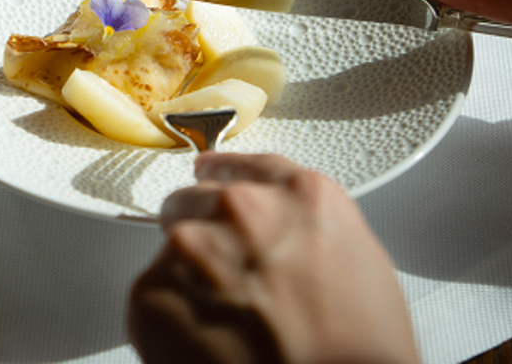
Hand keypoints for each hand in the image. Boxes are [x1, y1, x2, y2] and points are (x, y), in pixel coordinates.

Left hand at [128, 153, 418, 363]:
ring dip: (189, 280)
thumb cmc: (358, 353)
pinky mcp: (154, 292)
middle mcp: (241, 209)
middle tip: (230, 284)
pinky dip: (171, 320)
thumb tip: (278, 236)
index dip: (226, 174)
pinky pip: (153, 298)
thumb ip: (303, 231)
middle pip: (196, 202)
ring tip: (228, 325)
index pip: (246, 166)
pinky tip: (208, 344)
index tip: (212, 173)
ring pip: (173, 252)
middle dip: (206, 237)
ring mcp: (192, 248)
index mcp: (301, 197)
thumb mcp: (359, 266)